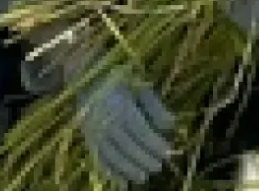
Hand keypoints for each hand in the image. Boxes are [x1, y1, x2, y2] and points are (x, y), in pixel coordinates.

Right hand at [75, 69, 175, 187]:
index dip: (154, 144)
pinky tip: (122, 181)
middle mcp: (105, 120)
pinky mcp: (87, 138)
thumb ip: (155, 107)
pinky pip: (98, 159)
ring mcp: (94, 131)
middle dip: (143, 159)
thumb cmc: (120, 82)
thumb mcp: (140, 88)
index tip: (167, 153)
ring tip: (144, 177)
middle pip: (126, 145)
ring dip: (128, 169)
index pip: (139, 130)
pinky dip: (110, 172)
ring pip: (112, 155)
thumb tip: (170, 126)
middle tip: (158, 167)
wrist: (87, 79)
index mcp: (120, 105)